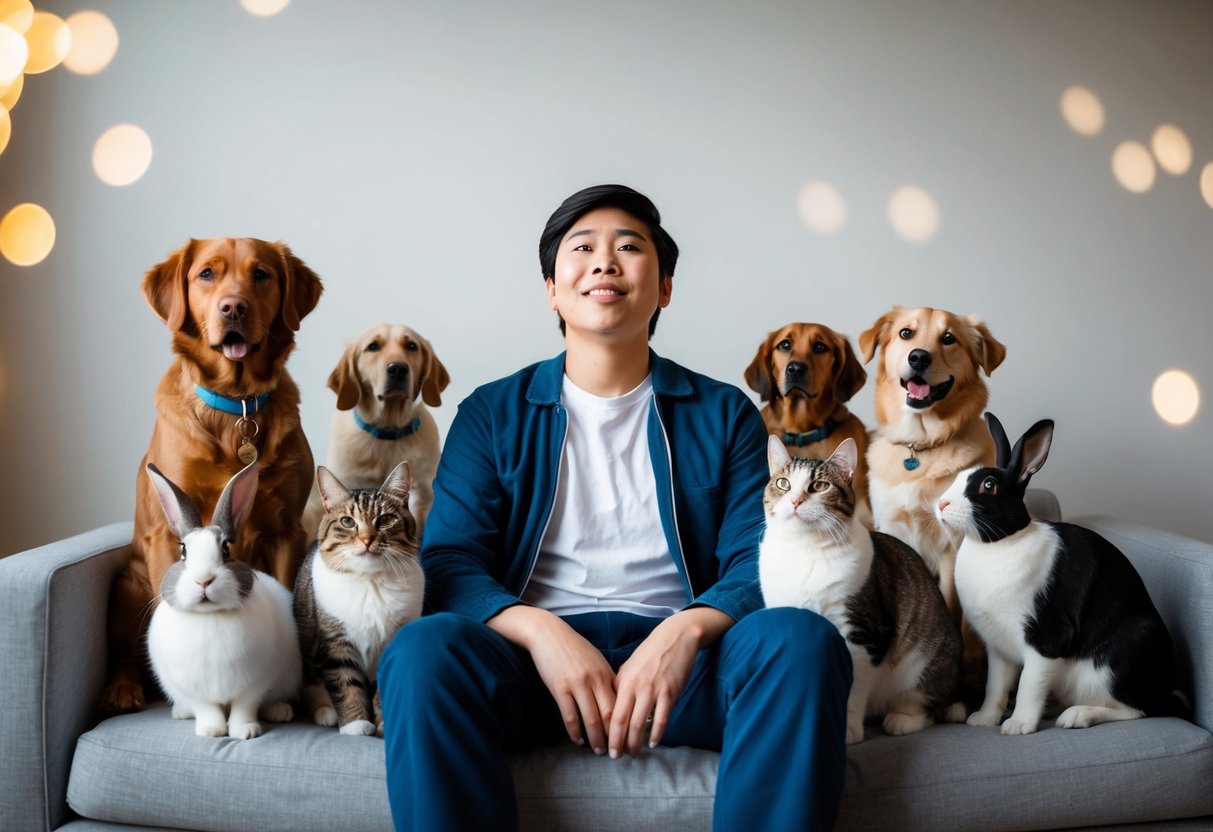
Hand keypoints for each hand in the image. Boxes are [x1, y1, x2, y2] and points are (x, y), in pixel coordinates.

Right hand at [487, 605, 616, 752]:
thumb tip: (617, 700)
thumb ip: (606, 679)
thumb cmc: (574, 647)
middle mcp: (594, 680)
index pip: (621, 704)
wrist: (548, 634)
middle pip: (609, 715)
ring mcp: (576, 685)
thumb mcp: (596, 660)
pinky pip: (569, 716)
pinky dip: (575, 731)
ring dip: (595, 739)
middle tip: (617, 752)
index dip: (626, 724)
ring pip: (590, 719)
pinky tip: (578, 740)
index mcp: (606, 673)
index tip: (628, 738)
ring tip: (599, 751)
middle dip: (614, 737)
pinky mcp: (559, 688)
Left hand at [608, 607, 732, 757]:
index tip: (605, 745)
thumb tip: (612, 707)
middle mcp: (636, 687)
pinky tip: (653, 743)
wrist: (675, 637)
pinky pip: (662, 719)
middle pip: (623, 722)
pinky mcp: (670, 692)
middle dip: (618, 743)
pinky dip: (657, 734)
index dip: (607, 733)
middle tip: (615, 757)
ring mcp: (654, 690)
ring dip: (636, 743)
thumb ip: (620, 686)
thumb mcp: (629, 667)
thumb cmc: (650, 653)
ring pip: (640, 724)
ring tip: (633, 753)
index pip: (611, 713)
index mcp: (623, 681)